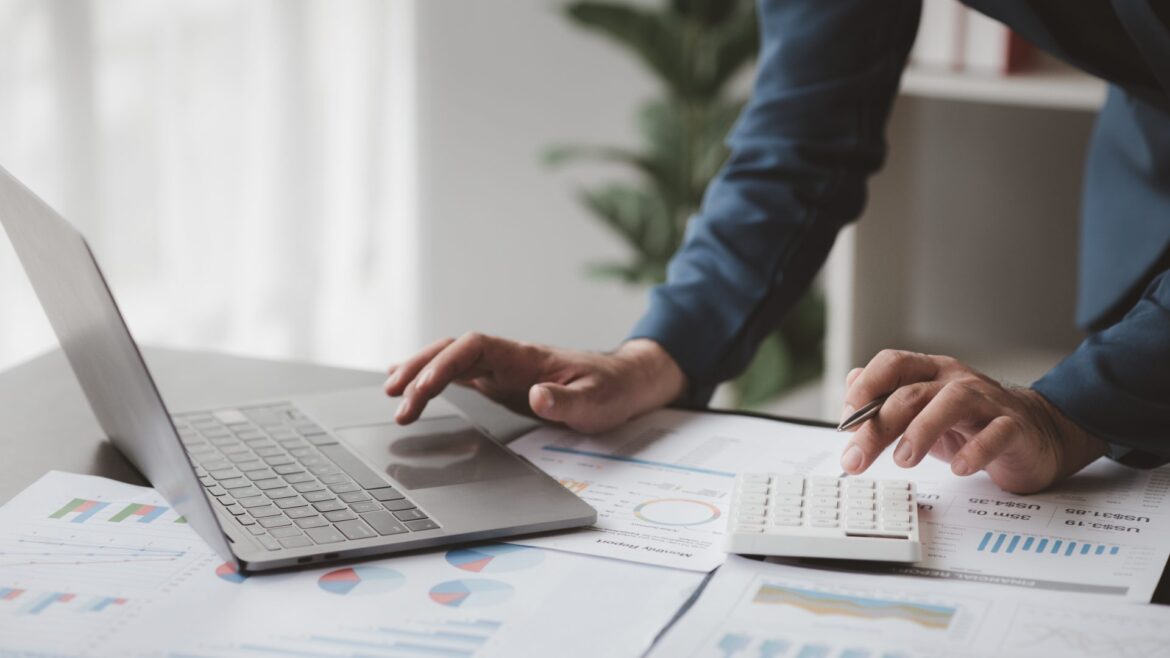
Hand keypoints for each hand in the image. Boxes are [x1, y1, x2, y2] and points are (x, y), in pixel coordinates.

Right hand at [384, 334, 687, 433]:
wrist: (625, 382)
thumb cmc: (612, 390)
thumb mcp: (597, 401)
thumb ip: (567, 400)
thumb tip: (537, 396)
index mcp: (526, 357)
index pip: (474, 347)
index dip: (444, 363)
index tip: (423, 388)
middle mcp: (508, 358)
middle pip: (452, 350)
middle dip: (418, 368)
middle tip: (393, 397)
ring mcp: (502, 369)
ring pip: (450, 361)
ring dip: (419, 373)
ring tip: (389, 393)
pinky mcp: (501, 383)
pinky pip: (459, 375)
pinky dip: (431, 379)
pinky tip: (409, 386)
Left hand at [839, 350, 1107, 492]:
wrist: (1037, 434)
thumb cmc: (972, 424)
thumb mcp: (923, 412)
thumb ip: (887, 401)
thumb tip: (850, 386)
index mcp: (931, 373)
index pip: (892, 364)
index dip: (865, 387)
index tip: (845, 421)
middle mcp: (957, 382)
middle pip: (911, 393)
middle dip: (878, 427)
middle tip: (856, 459)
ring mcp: (988, 402)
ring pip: (953, 402)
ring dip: (922, 431)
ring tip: (903, 460)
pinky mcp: (1014, 427)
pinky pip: (996, 433)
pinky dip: (976, 451)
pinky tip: (959, 469)